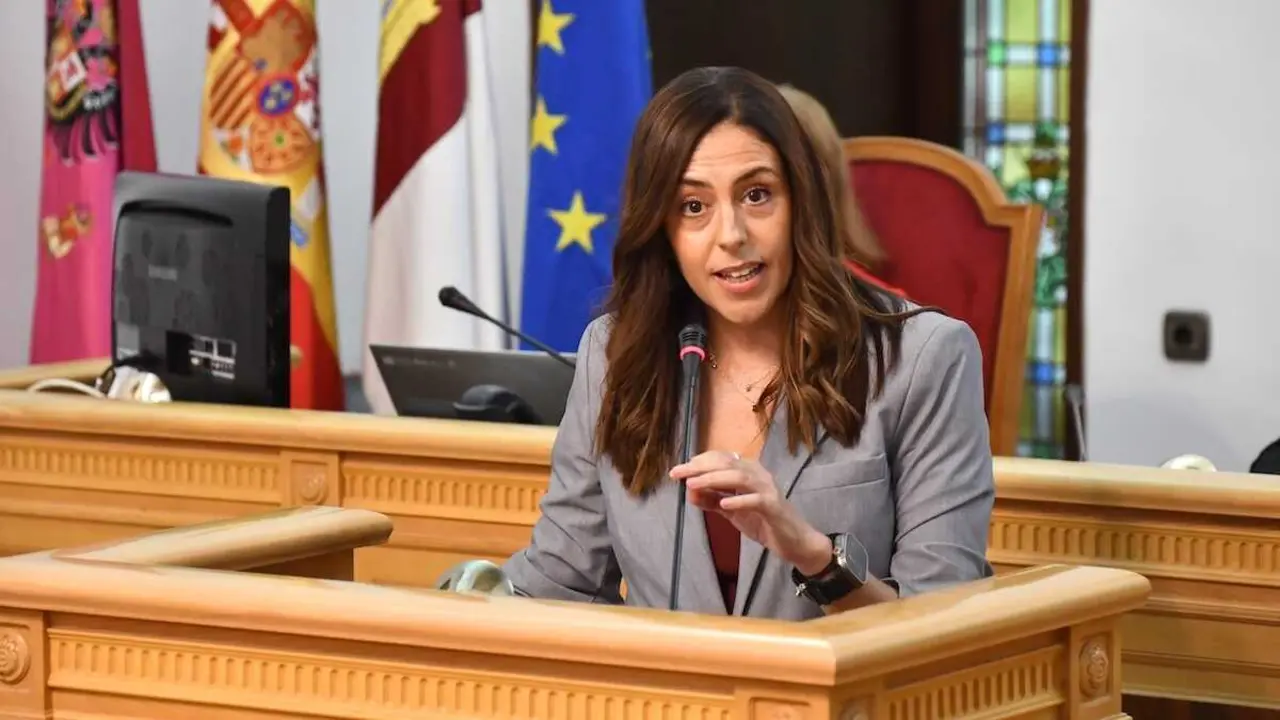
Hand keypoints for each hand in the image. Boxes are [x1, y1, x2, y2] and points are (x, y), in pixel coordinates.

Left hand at [669, 451, 831, 574]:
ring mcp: (768, 489)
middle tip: (678, 474)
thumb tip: (689, 492)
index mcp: (749, 472)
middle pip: (727, 464)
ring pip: (740, 477)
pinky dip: (739, 500)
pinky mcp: (774, 507)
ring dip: (714, 480)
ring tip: (693, 485)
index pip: (721, 459)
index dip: (699, 462)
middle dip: (700, 468)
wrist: (794, 542)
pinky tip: (723, 504)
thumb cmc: (763, 522)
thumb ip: (712, 501)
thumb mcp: (732, 512)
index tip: (679, 470)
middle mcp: (759, 475)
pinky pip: (756, 500)